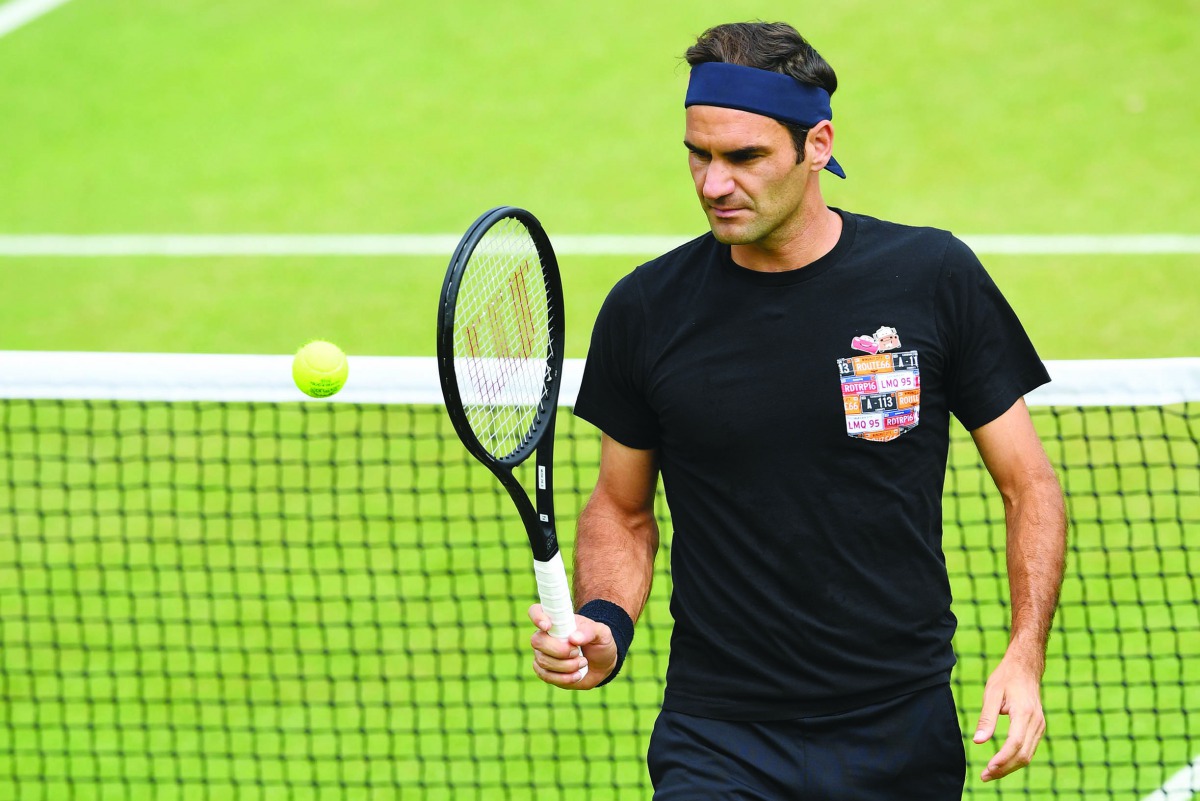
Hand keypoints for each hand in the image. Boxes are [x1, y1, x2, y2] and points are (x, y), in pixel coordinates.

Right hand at [528, 604, 617, 689]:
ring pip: (543, 661)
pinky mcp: (545, 671)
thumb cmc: (599, 643)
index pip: (536, 611)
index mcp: (557, 620)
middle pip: (537, 640)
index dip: (537, 617)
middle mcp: (546, 636)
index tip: (547, 627)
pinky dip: (564, 678)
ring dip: (566, 665)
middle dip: (559, 650)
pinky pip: (546, 676)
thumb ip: (589, 631)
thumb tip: (573, 638)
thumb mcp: (602, 633)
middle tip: (577, 652)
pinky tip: (577, 675)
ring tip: (583, 663)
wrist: (602, 664)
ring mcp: (543, 654)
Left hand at [973, 653, 1046, 780]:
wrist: (1025, 668)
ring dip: (1010, 767)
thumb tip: (978, 741)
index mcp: (1025, 713)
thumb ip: (986, 718)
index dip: (1003, 758)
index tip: (988, 768)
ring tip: (990, 773)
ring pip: (1028, 755)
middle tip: (985, 776)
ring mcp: (1040, 726)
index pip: (1015, 743)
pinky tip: (1002, 764)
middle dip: (1004, 768)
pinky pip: (1029, 749)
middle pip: (1023, 754)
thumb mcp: (991, 693)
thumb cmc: (1006, 677)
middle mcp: (1036, 722)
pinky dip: (1016, 759)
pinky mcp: (1038, 727)